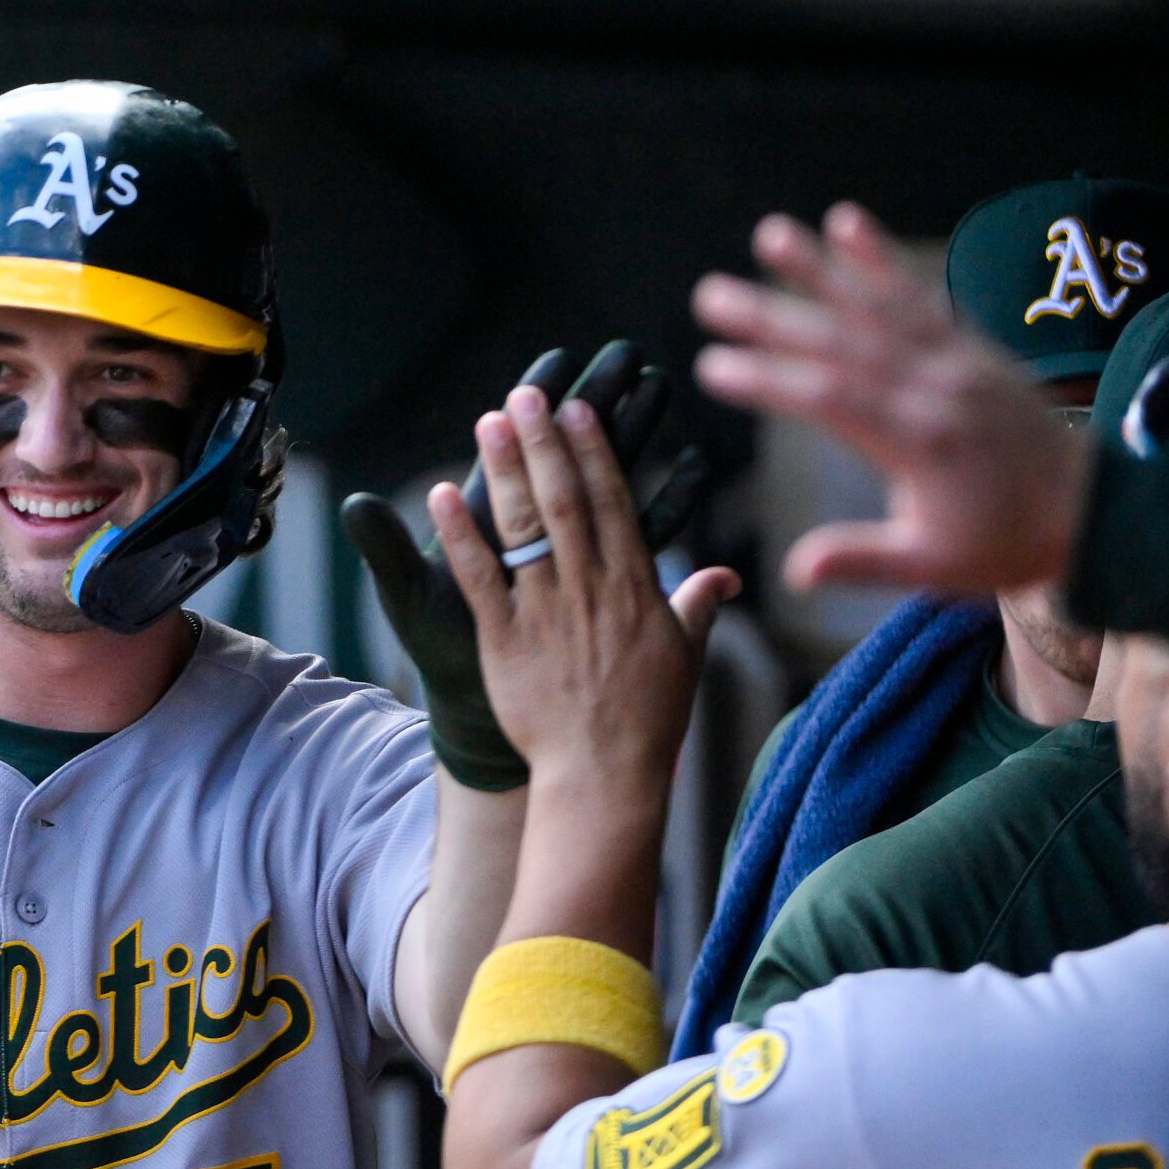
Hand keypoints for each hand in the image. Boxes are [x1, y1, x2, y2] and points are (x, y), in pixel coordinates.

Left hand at [343, 341, 708, 792]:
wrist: (603, 776)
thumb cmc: (647, 721)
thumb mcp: (685, 657)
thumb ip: (698, 607)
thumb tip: (726, 576)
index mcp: (633, 586)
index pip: (611, 502)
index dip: (592, 450)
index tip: (578, 407)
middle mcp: (589, 588)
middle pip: (565, 499)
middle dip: (545, 441)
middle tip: (528, 392)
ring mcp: (545, 611)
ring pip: (524, 527)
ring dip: (505, 470)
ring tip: (490, 422)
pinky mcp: (505, 640)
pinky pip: (479, 578)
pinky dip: (459, 535)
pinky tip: (442, 494)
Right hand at [691, 202, 1087, 592]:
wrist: (1092, 512)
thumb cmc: (1004, 544)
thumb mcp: (934, 567)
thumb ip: (863, 560)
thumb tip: (795, 571)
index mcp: (923, 441)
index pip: (833, 400)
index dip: (770, 381)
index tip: (714, 367)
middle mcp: (938, 388)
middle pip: (843, 342)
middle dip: (772, 316)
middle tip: (710, 295)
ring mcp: (957, 361)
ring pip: (879, 306)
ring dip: (821, 268)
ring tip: (771, 234)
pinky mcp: (970, 346)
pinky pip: (920, 296)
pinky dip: (881, 260)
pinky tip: (846, 223)